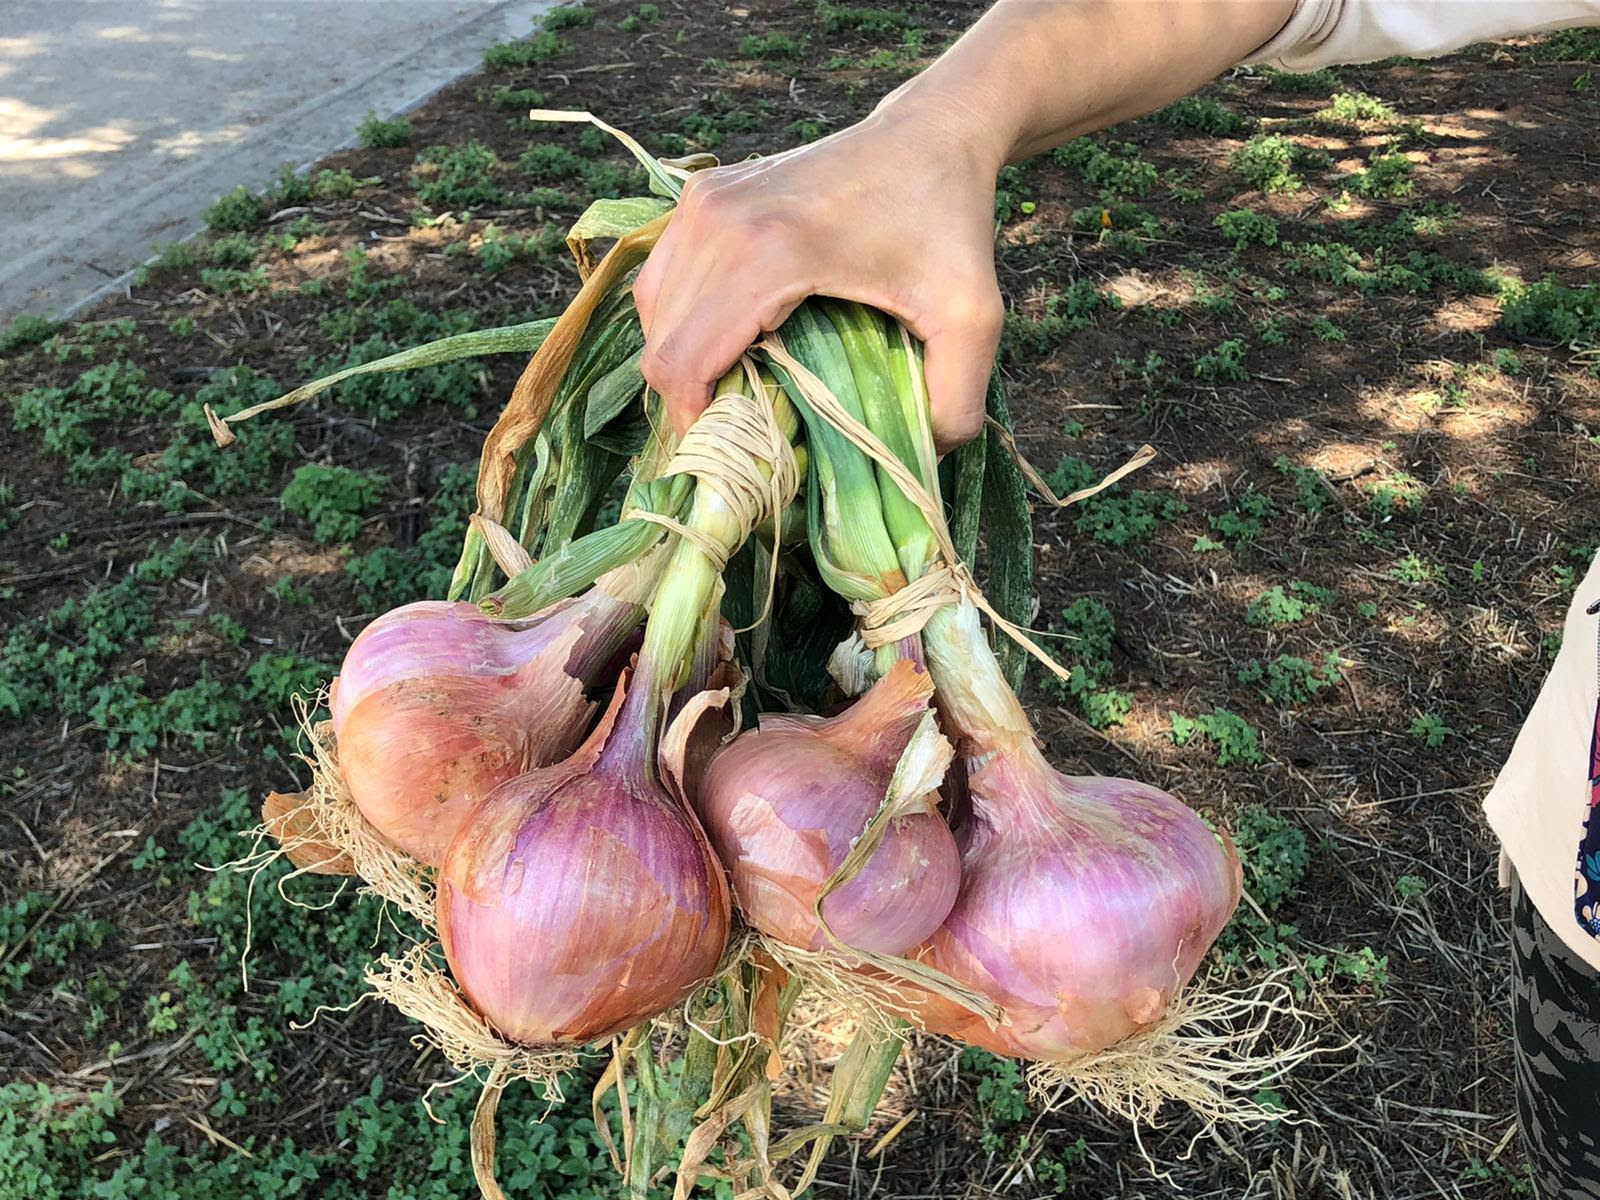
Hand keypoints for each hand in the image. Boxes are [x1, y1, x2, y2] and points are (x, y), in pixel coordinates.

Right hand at [633, 94, 1005, 450]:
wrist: (931, 134)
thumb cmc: (950, 221)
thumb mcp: (972, 317)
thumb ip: (954, 401)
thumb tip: (917, 461)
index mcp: (766, 253)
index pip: (681, 362)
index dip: (695, 423)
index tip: (738, 452)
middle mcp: (717, 221)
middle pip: (659, 344)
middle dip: (692, 400)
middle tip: (748, 428)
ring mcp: (702, 202)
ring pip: (653, 311)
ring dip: (684, 360)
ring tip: (741, 387)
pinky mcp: (702, 194)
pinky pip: (665, 278)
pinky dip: (684, 320)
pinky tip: (735, 341)